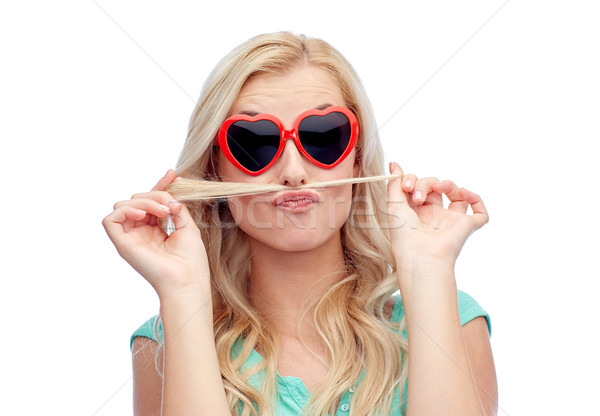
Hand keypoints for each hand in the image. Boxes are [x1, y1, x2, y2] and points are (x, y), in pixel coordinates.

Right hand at [102, 169, 208, 296]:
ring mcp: (130, 238)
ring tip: (163, 212)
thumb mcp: (186, 225)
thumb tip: (172, 185)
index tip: (173, 175)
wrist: (187, 280)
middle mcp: (141, 233)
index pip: (151, 201)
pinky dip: (125, 211)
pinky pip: (110, 219)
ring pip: (124, 205)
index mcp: (155, 230)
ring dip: (145, 202)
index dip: (160, 186)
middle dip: (155, 194)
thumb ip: (175, 205)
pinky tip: (143, 215)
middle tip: (172, 206)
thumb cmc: (191, 259)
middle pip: (137, 199)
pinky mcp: (121, 244)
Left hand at [387, 162, 488, 270]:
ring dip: (447, 184)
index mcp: (416, 213)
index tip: (406, 185)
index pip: (419, 187)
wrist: (420, 257)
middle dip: (425, 182)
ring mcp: (451, 221)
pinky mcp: (467, 226)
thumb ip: (395, 184)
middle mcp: (434, 216)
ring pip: (456, 194)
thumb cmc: (404, 236)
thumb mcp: (394, 206)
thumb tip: (394, 163)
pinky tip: (462, 193)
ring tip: (437, 188)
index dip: (413, 180)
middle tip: (417, 195)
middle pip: (436, 187)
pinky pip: (480, 211)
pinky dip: (474, 198)